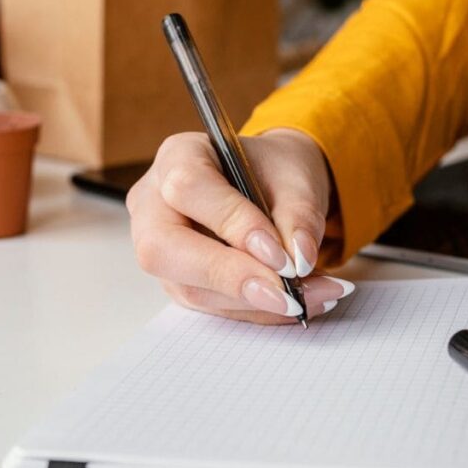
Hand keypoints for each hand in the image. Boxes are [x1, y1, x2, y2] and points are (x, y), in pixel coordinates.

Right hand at [126, 129, 354, 323]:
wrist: (269, 185)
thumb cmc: (272, 171)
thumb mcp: (295, 176)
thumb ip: (298, 213)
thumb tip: (299, 259)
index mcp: (176, 156)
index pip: (188, 189)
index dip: (232, 224)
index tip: (282, 255)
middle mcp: (153, 204)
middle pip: (163, 249)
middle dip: (229, 278)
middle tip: (287, 295)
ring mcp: (161, 250)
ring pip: (191, 288)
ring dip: (257, 302)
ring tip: (313, 296)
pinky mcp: (179, 282)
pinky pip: (213, 307)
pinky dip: (260, 310)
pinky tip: (299, 303)